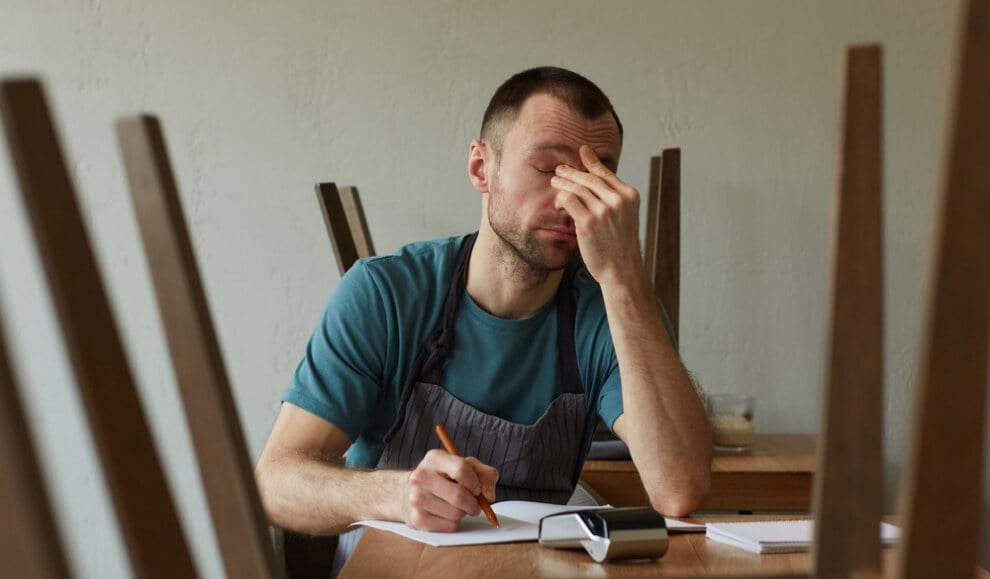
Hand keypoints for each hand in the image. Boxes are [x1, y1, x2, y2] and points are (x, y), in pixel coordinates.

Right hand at [399, 449, 498, 531]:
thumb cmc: (443, 478)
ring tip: (456, 506)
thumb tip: (489, 496)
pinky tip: (446, 514)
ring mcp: (416, 499)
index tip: (477, 489)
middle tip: (474, 504)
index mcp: (434, 458)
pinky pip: (449, 526)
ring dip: (463, 513)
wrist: (406, 492)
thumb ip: (484, 475)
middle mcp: (421, 477)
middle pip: (459, 495)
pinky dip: (454, 523)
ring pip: (456, 514)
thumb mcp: (464, 466)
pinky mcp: (417, 519)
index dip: (476, 483)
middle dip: (473, 503)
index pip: (461, 469)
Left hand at [551, 146, 643, 286]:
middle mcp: (618, 200)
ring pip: (577, 188)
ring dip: (563, 183)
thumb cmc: (619, 244)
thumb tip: (596, 180)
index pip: (606, 173)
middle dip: (572, 172)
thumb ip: (613, 198)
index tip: (582, 151)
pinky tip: (557, 200)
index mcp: (629, 195)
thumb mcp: (624, 216)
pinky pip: (569, 201)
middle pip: (589, 178)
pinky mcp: (588, 222)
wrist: (621, 269)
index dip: (592, 161)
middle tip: (560, 169)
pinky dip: (561, 198)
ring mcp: (603, 211)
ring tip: (555, 181)